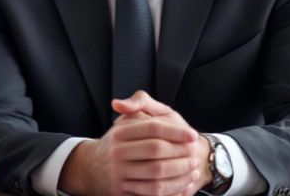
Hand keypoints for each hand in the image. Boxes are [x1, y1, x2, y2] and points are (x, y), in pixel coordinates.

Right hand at [60, 91, 209, 195]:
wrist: (95, 168)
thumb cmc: (121, 142)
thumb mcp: (128, 120)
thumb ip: (135, 103)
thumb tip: (118, 103)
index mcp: (120, 132)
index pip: (152, 128)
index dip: (176, 131)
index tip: (193, 135)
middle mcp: (117, 152)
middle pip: (156, 150)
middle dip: (180, 151)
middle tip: (194, 152)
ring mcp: (118, 174)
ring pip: (157, 173)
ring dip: (180, 171)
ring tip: (193, 167)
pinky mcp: (122, 192)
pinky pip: (153, 192)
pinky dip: (172, 188)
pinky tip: (184, 182)